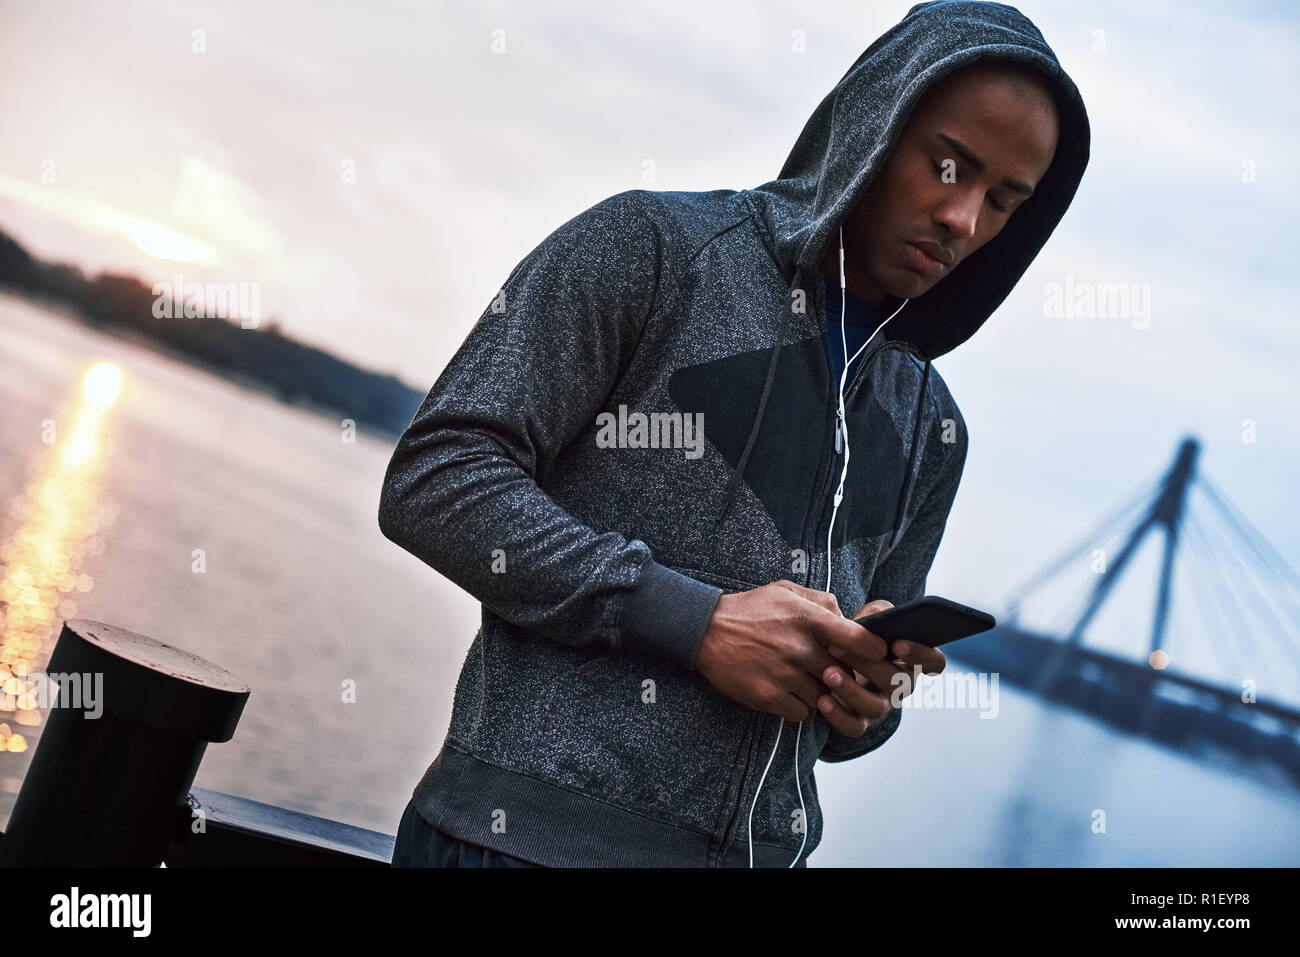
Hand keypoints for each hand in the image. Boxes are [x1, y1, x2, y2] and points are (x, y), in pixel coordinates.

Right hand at [695, 580, 887, 722]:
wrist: (705, 631)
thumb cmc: (750, 610)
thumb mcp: (786, 591)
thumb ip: (821, 602)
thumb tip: (848, 617)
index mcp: (806, 618)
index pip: (858, 639)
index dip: (873, 649)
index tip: (875, 653)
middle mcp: (798, 648)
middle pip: (843, 674)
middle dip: (842, 674)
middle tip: (832, 670)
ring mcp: (784, 675)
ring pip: (824, 697)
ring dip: (820, 692)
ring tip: (804, 679)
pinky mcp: (768, 697)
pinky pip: (802, 713)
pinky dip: (799, 706)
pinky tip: (787, 691)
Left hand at [818, 600, 947, 732]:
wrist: (829, 659)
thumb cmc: (857, 635)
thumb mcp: (868, 619)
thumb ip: (877, 613)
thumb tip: (879, 616)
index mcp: (911, 660)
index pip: (934, 662)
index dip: (921, 655)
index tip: (897, 644)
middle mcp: (901, 686)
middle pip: (897, 682)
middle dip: (868, 665)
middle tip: (837, 648)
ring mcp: (881, 706)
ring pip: (875, 707)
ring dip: (851, 690)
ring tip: (829, 673)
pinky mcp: (859, 723)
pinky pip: (854, 728)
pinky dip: (838, 716)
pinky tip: (823, 700)